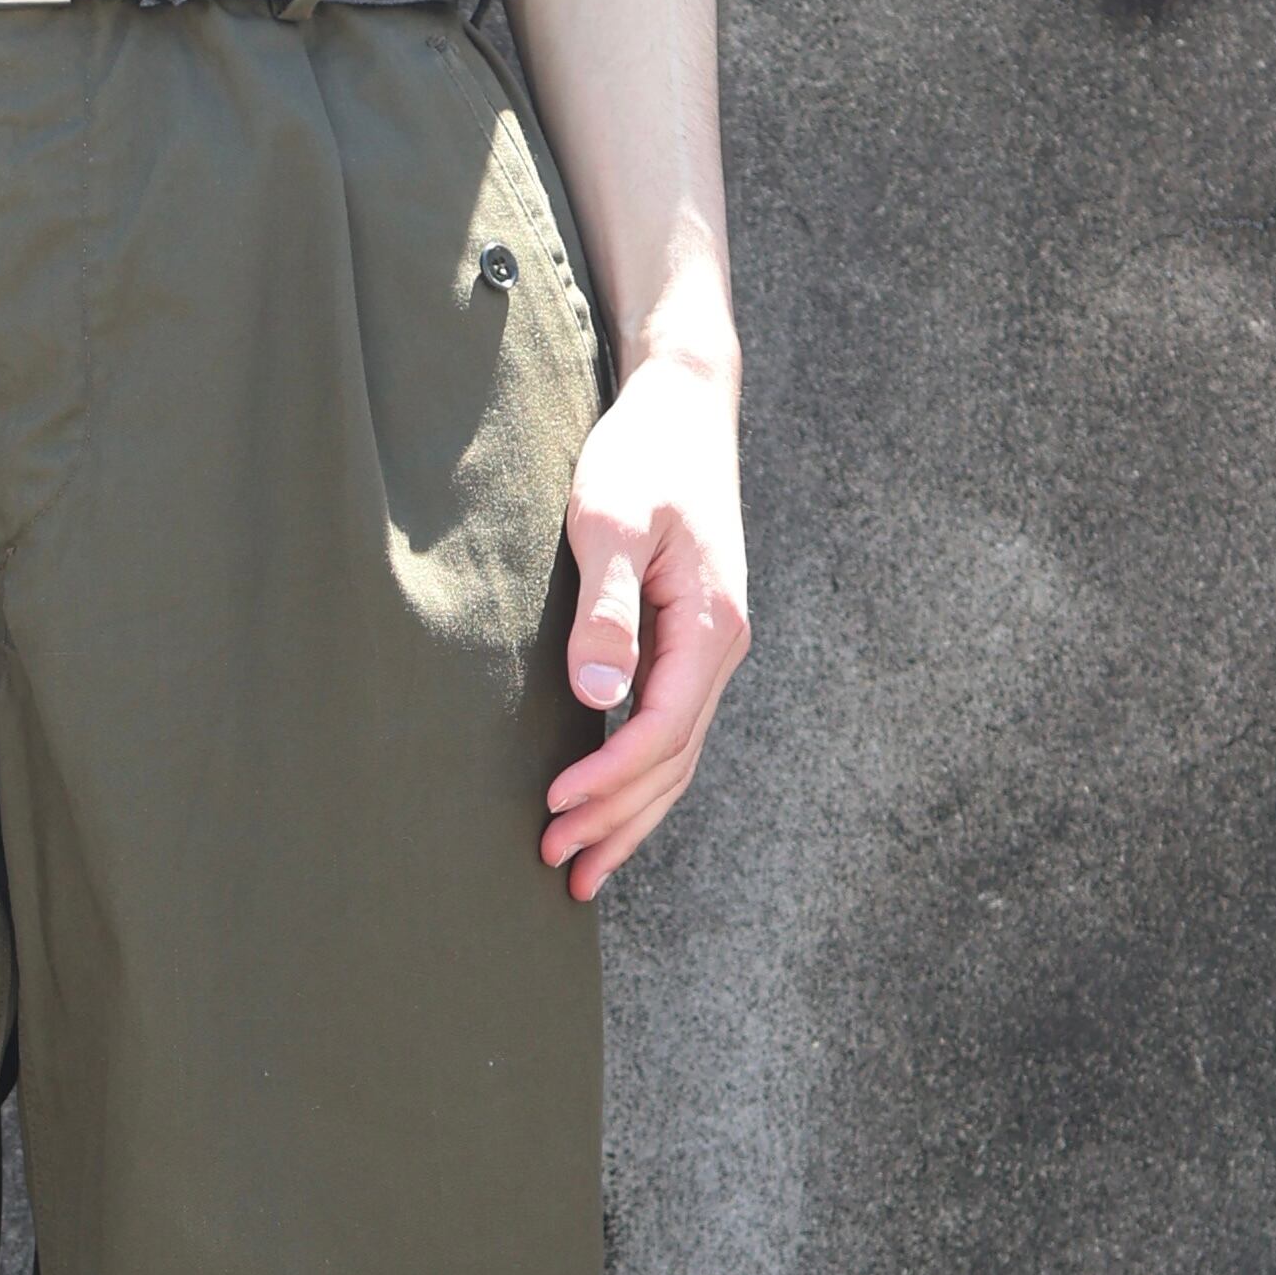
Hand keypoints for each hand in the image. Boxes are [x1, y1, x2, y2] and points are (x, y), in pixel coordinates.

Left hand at [541, 350, 748, 903]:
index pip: (662, 730)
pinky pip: (671, 733)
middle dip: (615, 821)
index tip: (553, 807)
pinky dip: (640, 780)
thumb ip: (605, 608)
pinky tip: (607, 810)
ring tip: (580, 871)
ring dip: (629, 817)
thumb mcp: (611, 518)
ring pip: (677, 759)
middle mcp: (722, 648)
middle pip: (673, 763)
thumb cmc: (642, 454)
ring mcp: (710, 651)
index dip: (608, 778)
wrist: (685, 403)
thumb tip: (600, 695)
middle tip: (555, 867)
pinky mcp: (691, 645)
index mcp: (710, 625)